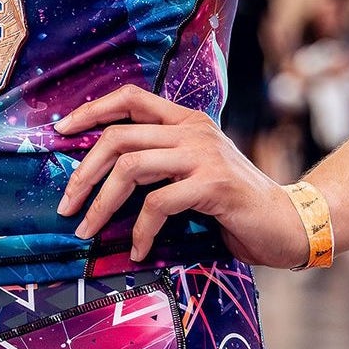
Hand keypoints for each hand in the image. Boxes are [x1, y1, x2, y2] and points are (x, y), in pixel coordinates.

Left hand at [55, 86, 311, 267]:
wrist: (288, 223)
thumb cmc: (235, 204)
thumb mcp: (196, 170)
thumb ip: (162, 161)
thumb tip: (104, 176)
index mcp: (187, 120)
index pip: (130, 98)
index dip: (90, 110)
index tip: (60, 132)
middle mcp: (193, 130)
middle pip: (118, 137)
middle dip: (83, 173)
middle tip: (67, 205)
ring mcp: (204, 155)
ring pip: (130, 167)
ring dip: (101, 204)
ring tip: (89, 230)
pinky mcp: (213, 186)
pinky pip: (157, 204)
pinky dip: (140, 231)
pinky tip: (138, 250)